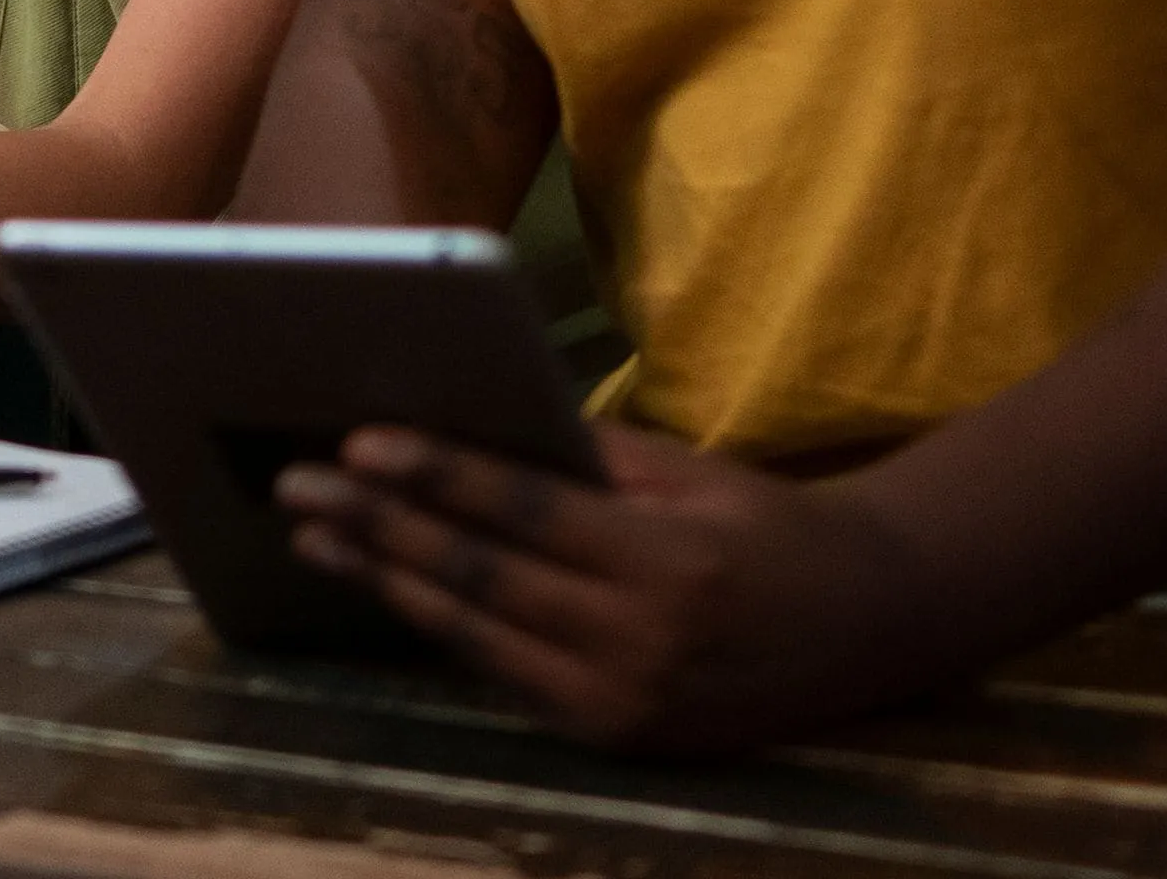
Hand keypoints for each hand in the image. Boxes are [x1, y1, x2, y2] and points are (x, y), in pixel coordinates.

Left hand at [273, 422, 935, 750]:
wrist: (868, 627)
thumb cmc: (768, 525)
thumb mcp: (690, 474)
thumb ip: (585, 459)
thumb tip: (468, 425)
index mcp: (670, 564)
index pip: (525, 513)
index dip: (436, 477)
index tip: (357, 443)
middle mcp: (643, 644)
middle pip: (483, 577)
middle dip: (380, 528)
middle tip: (298, 485)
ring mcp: (626, 705)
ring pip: (477, 635)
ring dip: (386, 581)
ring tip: (313, 537)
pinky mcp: (616, 740)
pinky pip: (507, 675)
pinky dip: (440, 627)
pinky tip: (384, 585)